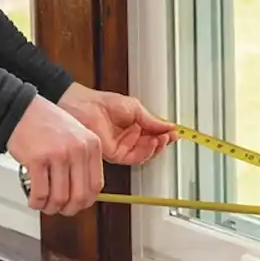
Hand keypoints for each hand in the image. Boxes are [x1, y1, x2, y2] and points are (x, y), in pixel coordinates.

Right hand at [5, 94, 103, 215]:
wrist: (21, 109)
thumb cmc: (45, 122)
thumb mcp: (76, 135)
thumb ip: (83, 159)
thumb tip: (83, 192)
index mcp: (91, 144)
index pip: (96, 185)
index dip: (86, 201)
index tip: (77, 204)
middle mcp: (78, 150)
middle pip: (79, 195)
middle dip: (68, 209)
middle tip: (59, 209)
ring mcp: (58, 155)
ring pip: (59, 198)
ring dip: (50, 207)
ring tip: (44, 204)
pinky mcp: (37, 160)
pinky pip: (40, 193)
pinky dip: (36, 202)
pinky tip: (33, 199)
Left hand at [58, 83, 177, 165]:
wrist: (85, 106)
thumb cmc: (102, 103)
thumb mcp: (135, 108)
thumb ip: (152, 120)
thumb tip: (168, 126)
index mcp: (133, 126)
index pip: (153, 134)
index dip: (164, 134)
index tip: (174, 132)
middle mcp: (128, 138)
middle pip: (151, 146)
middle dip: (162, 142)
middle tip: (170, 136)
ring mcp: (121, 147)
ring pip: (144, 154)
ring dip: (155, 148)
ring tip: (162, 139)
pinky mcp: (115, 154)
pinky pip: (134, 157)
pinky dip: (145, 152)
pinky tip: (152, 143)